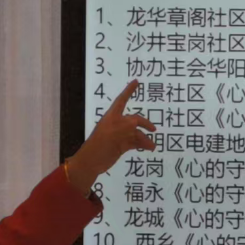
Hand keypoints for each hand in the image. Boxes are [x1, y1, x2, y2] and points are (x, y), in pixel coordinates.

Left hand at [65, 80, 155, 194]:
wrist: (90, 162)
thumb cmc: (100, 145)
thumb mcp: (114, 133)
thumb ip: (127, 125)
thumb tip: (137, 122)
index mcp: (112, 117)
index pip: (122, 100)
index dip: (129, 91)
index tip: (136, 81)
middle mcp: (117, 124)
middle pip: (134, 120)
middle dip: (144, 124)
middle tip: (153, 129)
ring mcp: (119, 135)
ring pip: (135, 133)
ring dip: (144, 138)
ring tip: (152, 146)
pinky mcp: (120, 145)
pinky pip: (134, 142)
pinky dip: (142, 144)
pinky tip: (149, 148)